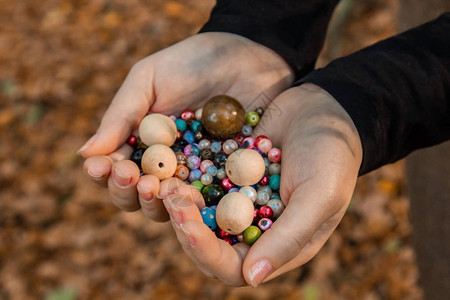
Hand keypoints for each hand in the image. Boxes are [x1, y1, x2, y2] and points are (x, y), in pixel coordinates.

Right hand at [78, 32, 293, 220]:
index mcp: (140, 143)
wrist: (247, 56)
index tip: (100, 167)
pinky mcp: (226, 180)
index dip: (104, 173)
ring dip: (156, 202)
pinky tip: (189, 195)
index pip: (114, 170)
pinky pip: (209, 201)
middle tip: (131, 176)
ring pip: (170, 206)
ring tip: (155, 187)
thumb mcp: (149, 79)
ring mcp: (196, 175)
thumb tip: (84, 154)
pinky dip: (195, 203)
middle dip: (128, 191)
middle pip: (138, 196)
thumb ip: (121, 116)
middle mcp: (165, 166)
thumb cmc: (193, 62)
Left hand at [164, 83, 362, 285]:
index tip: (188, 227)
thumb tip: (252, 278)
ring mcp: (239, 202)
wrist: (324, 108)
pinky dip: (186, 181)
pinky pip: (202, 186)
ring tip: (167, 184)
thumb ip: (289, 238)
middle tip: (171, 200)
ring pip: (200, 217)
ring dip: (180, 205)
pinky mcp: (228, 177)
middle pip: (209, 245)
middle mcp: (255, 228)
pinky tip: (172, 169)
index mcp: (280, 244)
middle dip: (186, 227)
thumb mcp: (318, 196)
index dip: (207, 253)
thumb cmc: (332, 155)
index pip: (235, 267)